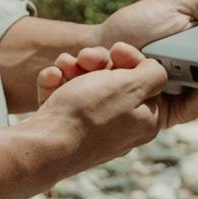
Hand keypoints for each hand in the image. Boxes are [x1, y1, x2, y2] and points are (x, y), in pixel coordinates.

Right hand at [0, 43, 197, 198]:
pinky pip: (64, 99)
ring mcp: (92, 131)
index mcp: (145, 121)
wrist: (43, 147)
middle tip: (86, 58)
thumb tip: (154, 70)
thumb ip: (154, 74)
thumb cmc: (89, 115)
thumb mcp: (133, 86)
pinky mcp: (65, 131)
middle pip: (115, 82)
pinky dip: (57, 85)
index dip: (132, 61)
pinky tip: (52, 79)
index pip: (147, 82)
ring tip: (65, 66)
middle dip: (98, 63)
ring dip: (74, 69)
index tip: (118, 51)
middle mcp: (122, 129)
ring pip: (86, 87)